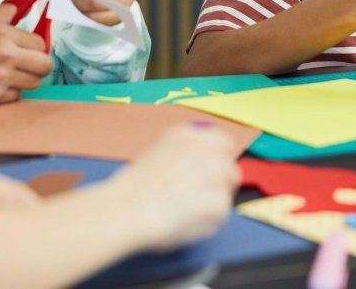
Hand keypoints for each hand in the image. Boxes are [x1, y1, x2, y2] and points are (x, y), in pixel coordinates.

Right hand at [0, 4, 52, 105]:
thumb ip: (7, 11)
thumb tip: (29, 0)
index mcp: (4, 34)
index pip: (41, 44)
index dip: (36, 49)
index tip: (28, 52)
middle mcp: (5, 55)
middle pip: (45, 65)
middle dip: (38, 66)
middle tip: (25, 66)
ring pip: (34, 83)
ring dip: (24, 81)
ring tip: (6, 76)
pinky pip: (17, 97)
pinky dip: (9, 93)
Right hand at [108, 123, 239, 250]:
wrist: (125, 209)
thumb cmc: (132, 190)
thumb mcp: (158, 153)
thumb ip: (182, 154)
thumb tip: (196, 167)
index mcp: (186, 133)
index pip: (221, 141)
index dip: (217, 160)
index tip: (210, 173)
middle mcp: (203, 146)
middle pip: (229, 166)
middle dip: (219, 182)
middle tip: (201, 198)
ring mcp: (214, 172)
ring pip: (226, 190)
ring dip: (213, 201)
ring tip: (188, 211)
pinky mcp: (219, 200)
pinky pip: (222, 213)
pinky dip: (208, 221)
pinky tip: (186, 222)